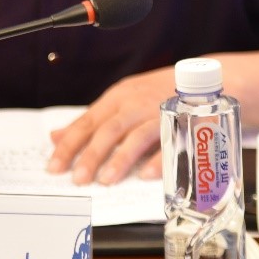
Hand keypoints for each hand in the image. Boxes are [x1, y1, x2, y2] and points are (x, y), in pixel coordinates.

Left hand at [46, 67, 174, 185]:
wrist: (205, 77)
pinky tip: (146, 175)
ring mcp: (159, 111)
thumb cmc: (156, 92)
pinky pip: (169, 142)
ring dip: (120, 158)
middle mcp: (135, 103)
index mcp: (117, 99)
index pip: (87, 122)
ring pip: (136, 135)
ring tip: (106, 180)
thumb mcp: (121, 101)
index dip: (69, 144)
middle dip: (91, 155)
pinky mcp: (183, 122)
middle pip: (109, 130)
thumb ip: (92, 121)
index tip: (54, 167)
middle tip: (78, 179)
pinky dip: (158, 159)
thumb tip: (56, 137)